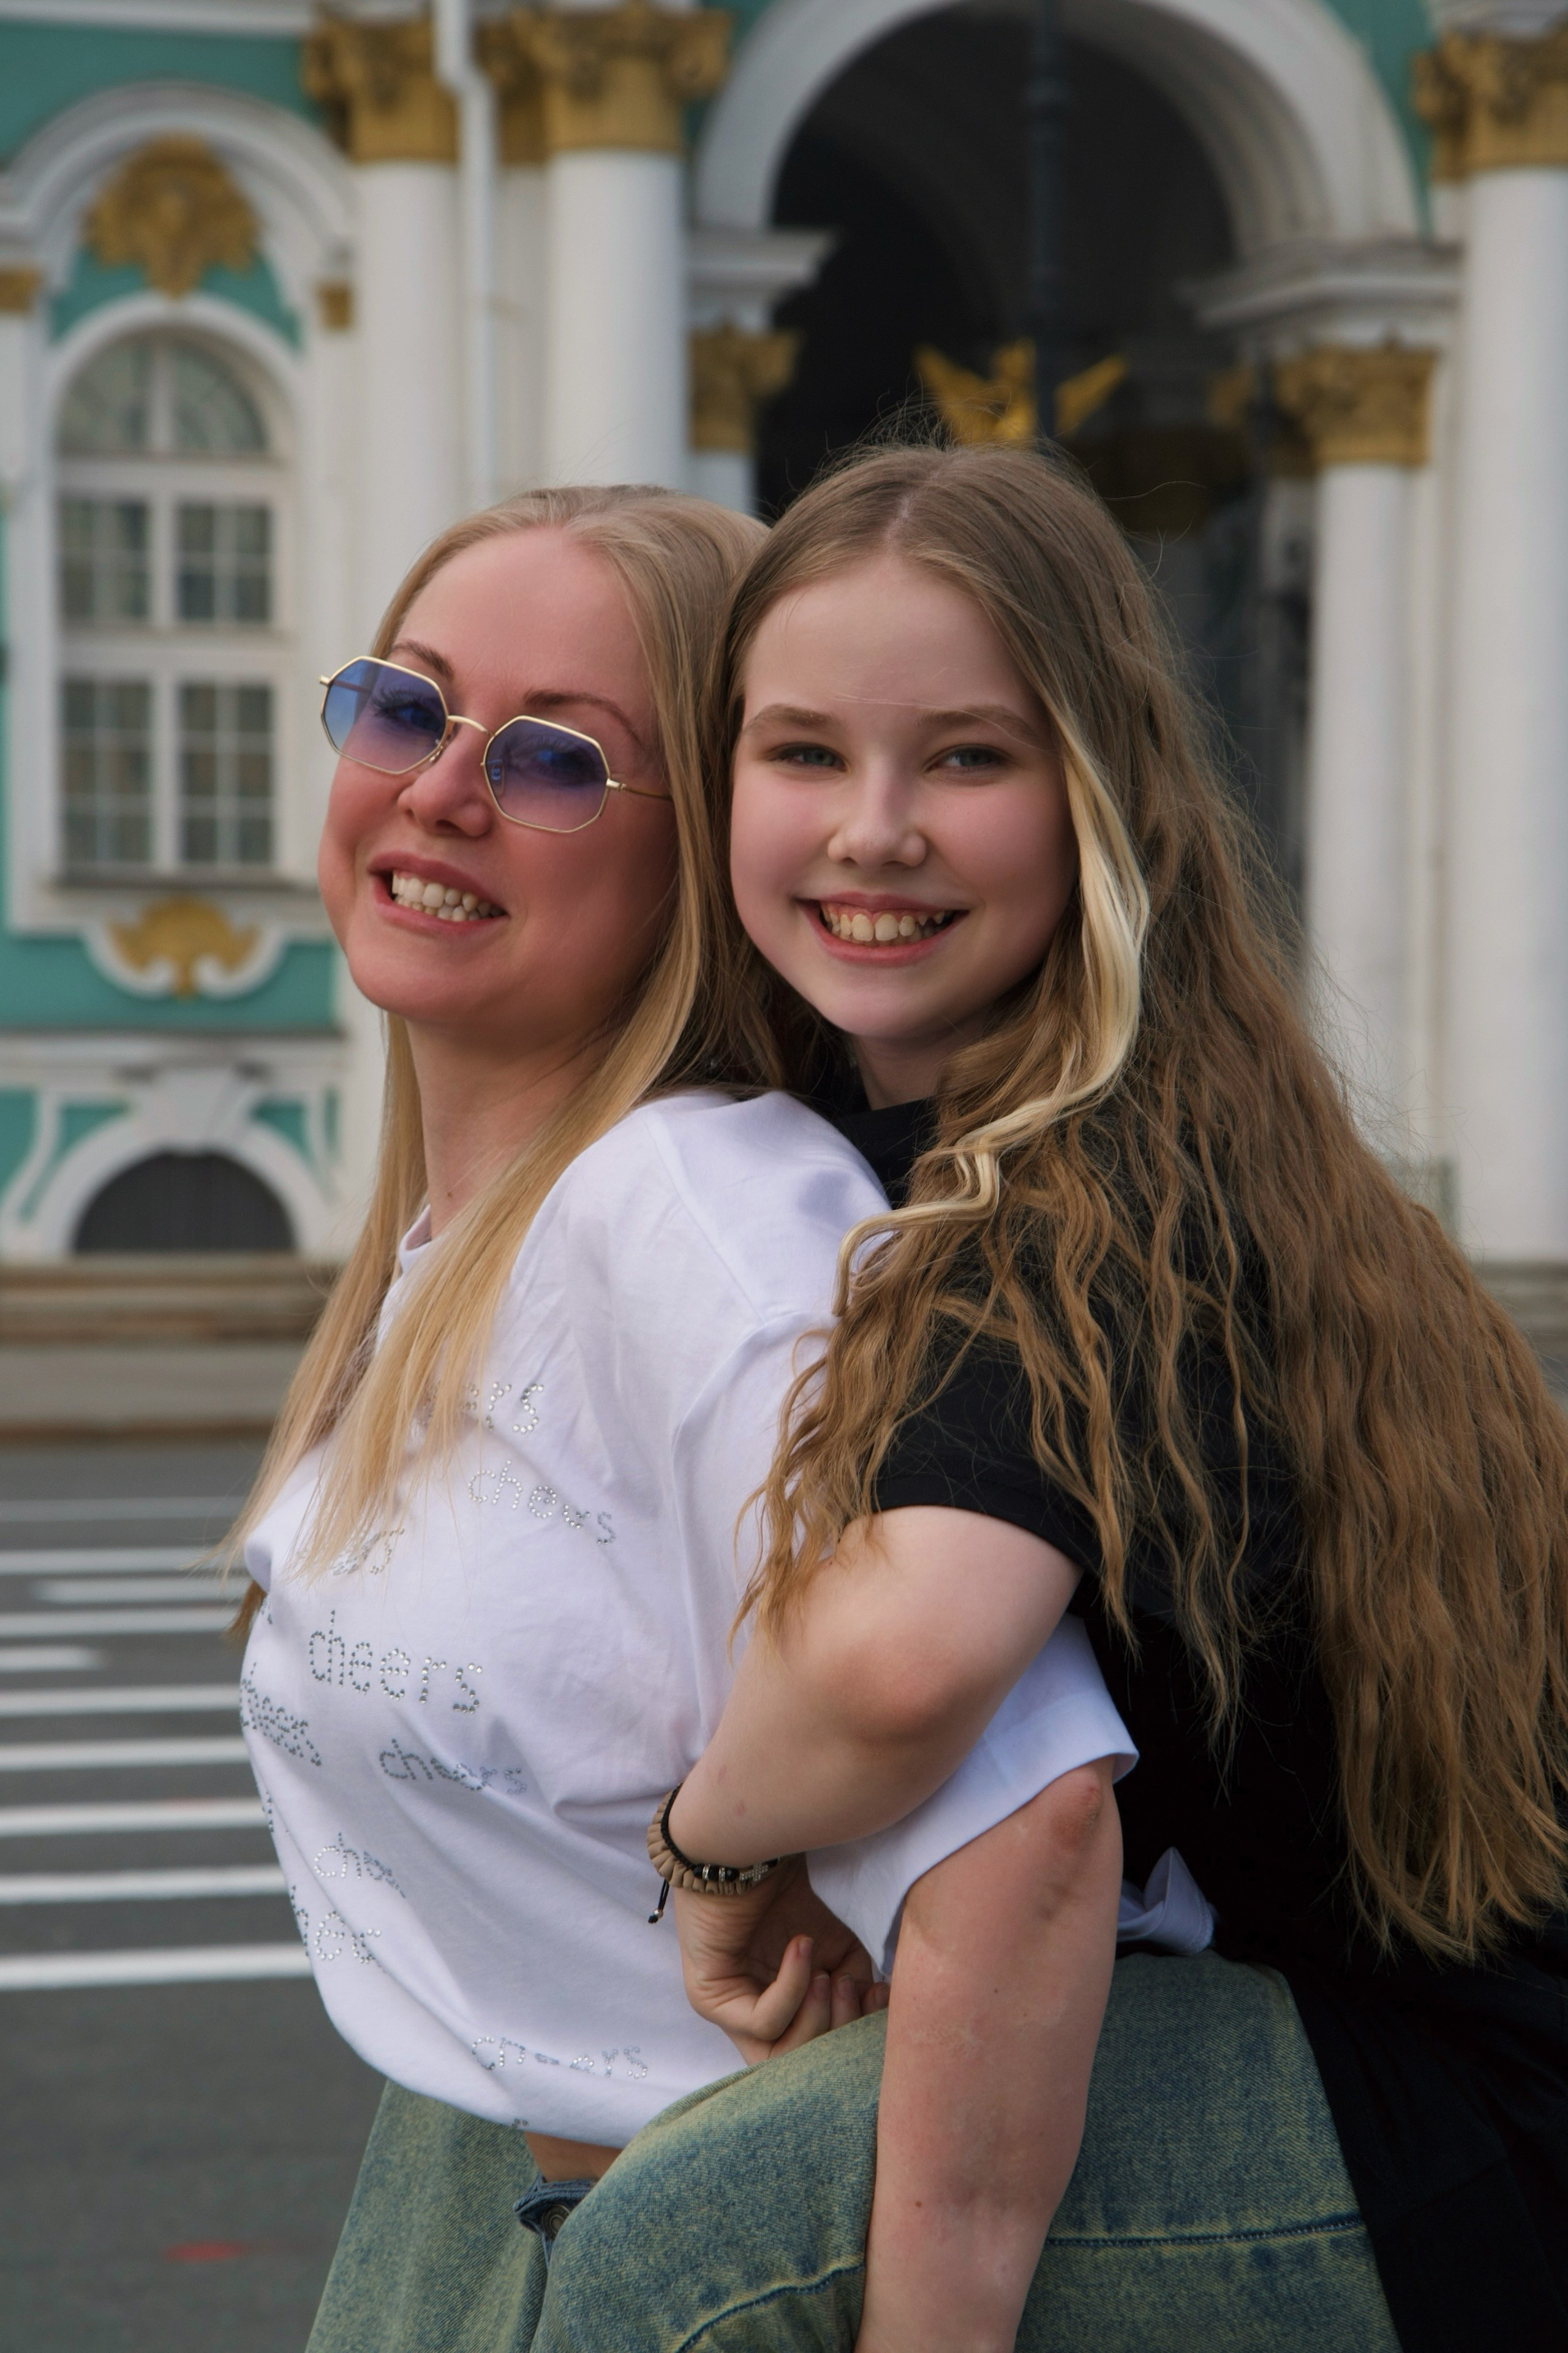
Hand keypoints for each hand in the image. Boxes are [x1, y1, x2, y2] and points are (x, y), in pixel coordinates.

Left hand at [670, 1858, 888, 2063]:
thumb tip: (874, 2027)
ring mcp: (727, 2012)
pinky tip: (801, 1946)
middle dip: (838, 2034)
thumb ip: (854, 1989)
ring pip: (778, 2057)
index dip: (853, 2034)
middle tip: (852, 1987)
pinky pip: (762, 2021)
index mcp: (783, 2012)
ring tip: (829, 1975)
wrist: (748, 1843)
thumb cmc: (791, 1893)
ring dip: (817, 2018)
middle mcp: (750, 2019)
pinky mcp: (709, 1997)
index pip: (817, 2053)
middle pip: (800, 2065)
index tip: (880, 1996)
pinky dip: (792, 1988)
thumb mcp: (838, 1949)